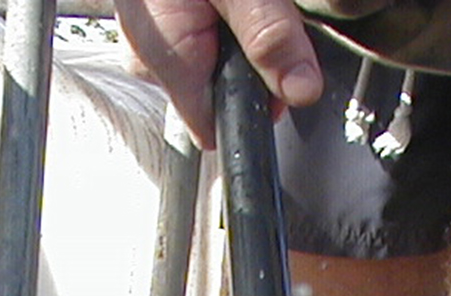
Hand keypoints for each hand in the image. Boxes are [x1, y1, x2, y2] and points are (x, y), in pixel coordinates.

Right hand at [114, 0, 323, 146]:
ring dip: (232, 38)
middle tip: (261, 13)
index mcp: (169, 59)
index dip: (256, 106)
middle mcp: (151, 58)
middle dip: (247, 66)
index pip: (215, 128)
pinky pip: (193, 37)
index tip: (278, 72)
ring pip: (207, 65)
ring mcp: (150, 40)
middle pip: (214, 96)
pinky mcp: (154, 21)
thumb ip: (271, 38)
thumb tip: (301, 90)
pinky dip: (215, 20)